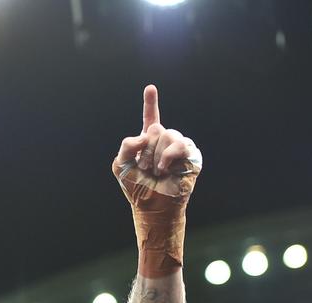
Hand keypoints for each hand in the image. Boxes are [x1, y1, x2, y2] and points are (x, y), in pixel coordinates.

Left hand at [113, 85, 201, 200]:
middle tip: (145, 168)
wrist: (151, 206)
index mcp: (148, 141)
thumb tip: (144, 135)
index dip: (151, 103)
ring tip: (156, 171)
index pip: (150, 118)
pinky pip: (179, 145)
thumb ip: (126, 146)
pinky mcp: (190, 155)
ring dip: (156, 156)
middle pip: (155, 129)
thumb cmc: (136, 186)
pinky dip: (168, 157)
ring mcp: (178, 146)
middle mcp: (165, 140)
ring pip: (167, 135)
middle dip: (146, 151)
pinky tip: (163, 169)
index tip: (150, 88)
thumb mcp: (121, 165)